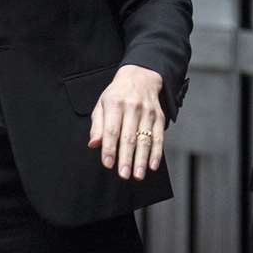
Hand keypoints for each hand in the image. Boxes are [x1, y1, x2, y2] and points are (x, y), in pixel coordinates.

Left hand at [88, 65, 165, 179]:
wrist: (140, 77)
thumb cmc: (116, 95)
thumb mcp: (102, 105)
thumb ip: (97, 126)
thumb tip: (93, 144)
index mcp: (115, 104)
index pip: (112, 130)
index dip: (110, 148)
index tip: (108, 164)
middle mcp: (132, 107)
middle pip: (129, 137)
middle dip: (126, 158)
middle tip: (123, 175)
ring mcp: (147, 112)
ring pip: (145, 139)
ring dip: (141, 159)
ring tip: (137, 175)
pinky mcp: (159, 117)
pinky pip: (159, 137)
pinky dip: (156, 153)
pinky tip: (152, 166)